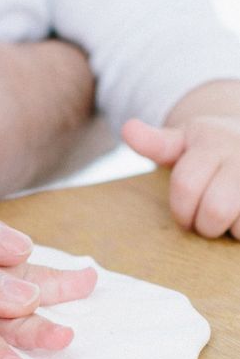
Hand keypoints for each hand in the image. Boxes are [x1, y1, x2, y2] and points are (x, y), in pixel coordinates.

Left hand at [123, 115, 239, 237]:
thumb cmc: (211, 146)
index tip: (184, 212)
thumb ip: (156, 142)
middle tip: (205, 220)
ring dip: (231, 229)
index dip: (182, 209)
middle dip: (204, 224)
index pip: (186, 185)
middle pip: (215, 211)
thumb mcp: (183, 139)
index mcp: (213, 140)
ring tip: (230, 215)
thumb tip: (128, 129)